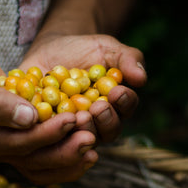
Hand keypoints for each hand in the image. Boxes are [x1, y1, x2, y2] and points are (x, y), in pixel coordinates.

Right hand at [0, 41, 96, 183]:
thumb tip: (29, 118)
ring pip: (39, 166)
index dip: (48, 133)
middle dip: (64, 150)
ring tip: (93, 148)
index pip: (19, 143)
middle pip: (33, 160)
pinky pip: (41, 159)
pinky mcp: (14, 144)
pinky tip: (85, 151)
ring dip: (68, 160)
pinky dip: (63, 158)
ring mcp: (2, 151)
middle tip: (91, 137)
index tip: (73, 118)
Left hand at [20, 33, 146, 142]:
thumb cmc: (85, 49)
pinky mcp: (46, 129)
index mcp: (116, 107)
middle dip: (104, 120)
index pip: (126, 109)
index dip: (124, 103)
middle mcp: (97, 124)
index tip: (117, 92)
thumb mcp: (107, 48)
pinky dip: (49, 129)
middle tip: (97, 108)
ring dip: (81, 130)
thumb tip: (141, 77)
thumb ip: (127, 59)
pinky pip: (48, 135)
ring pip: (79, 139)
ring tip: (77, 116)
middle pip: (106, 132)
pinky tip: (46, 119)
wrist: (51, 48)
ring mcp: (72, 130)